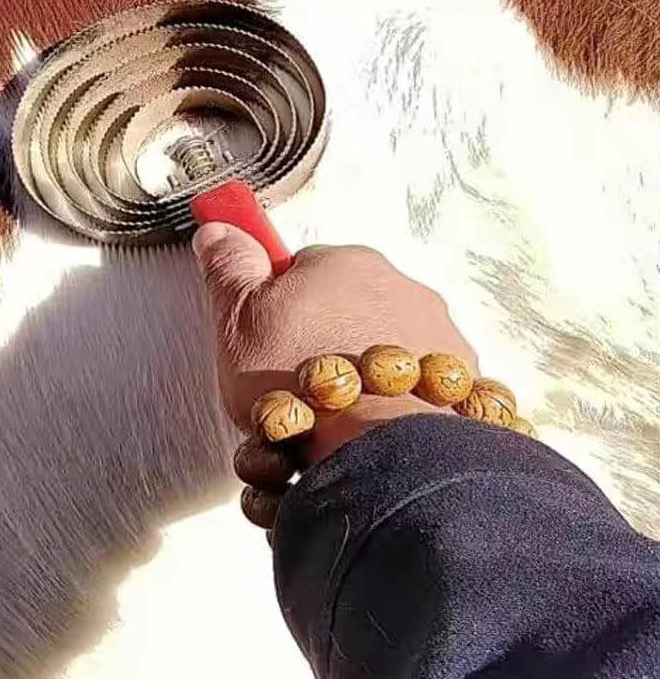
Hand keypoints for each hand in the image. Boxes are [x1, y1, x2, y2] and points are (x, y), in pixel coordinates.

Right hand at [192, 222, 478, 460]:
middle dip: (322, 341)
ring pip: (383, 348)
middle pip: (346, 307)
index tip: (265, 337)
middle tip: (291, 383)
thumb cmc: (301, 383)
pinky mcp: (460, 381)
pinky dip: (395, 402)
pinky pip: (417, 384)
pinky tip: (367, 427)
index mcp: (344, 262)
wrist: (374, 448)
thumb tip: (219, 230)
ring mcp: (435, 332)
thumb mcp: (238, 320)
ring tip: (329, 415)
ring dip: (360, 373)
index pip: (303, 267)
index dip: (277, 306)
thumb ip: (228, 268)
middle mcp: (398, 286)